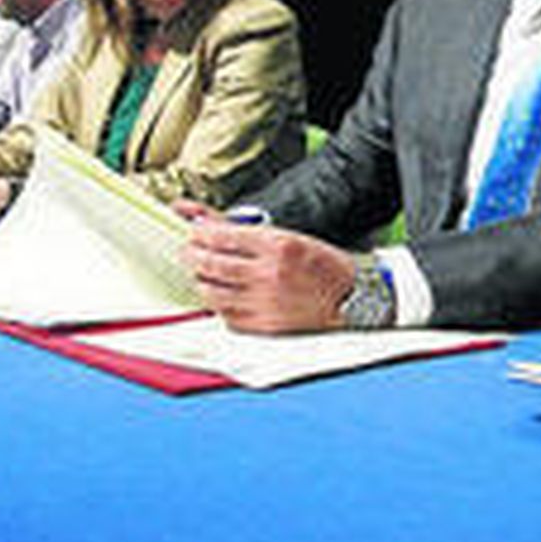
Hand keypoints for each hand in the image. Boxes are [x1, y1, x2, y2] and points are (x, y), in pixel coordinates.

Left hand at [176, 202, 356, 334]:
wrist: (350, 298)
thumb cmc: (320, 265)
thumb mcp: (286, 235)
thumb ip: (240, 227)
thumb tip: (199, 215)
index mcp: (277, 245)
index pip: (220, 236)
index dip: (199, 233)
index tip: (195, 232)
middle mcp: (268, 274)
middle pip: (210, 263)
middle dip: (192, 255)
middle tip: (191, 251)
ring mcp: (265, 302)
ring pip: (211, 292)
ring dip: (201, 280)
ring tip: (204, 273)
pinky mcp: (264, 326)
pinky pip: (225, 315)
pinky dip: (218, 304)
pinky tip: (222, 295)